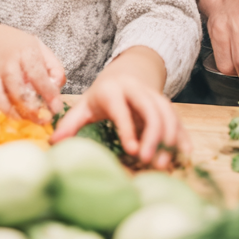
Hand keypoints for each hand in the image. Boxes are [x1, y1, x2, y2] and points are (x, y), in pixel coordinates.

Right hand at [0, 21, 64, 121]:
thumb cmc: (15, 45)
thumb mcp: (38, 46)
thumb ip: (53, 66)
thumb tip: (58, 86)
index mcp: (25, 52)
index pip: (38, 75)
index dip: (48, 93)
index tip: (57, 107)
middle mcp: (8, 64)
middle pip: (19, 91)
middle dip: (33, 108)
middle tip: (45, 118)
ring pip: (4, 100)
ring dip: (19, 114)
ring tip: (32, 120)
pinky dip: (6, 112)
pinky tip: (18, 116)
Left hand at [51, 47, 189, 168]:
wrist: (126, 73)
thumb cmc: (102, 95)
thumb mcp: (84, 105)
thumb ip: (70, 123)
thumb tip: (54, 142)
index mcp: (113, 90)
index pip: (122, 109)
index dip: (128, 129)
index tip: (131, 151)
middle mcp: (137, 90)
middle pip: (151, 110)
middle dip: (153, 135)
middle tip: (148, 160)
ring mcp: (154, 96)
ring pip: (167, 114)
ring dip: (169, 139)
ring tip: (163, 164)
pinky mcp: (166, 105)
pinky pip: (178, 120)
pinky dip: (182, 136)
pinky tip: (185, 154)